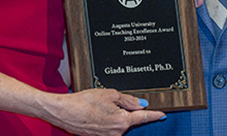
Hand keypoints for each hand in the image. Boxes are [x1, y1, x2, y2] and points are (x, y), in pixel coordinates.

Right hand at [44, 88, 163, 135]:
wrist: (64, 112)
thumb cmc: (84, 101)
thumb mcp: (110, 94)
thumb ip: (128, 100)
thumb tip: (141, 104)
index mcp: (122, 121)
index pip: (143, 117)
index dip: (154, 115)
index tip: (163, 114)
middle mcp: (117, 132)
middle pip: (130, 120)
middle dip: (127, 109)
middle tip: (112, 99)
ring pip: (119, 122)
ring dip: (115, 113)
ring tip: (99, 104)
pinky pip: (109, 126)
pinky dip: (107, 117)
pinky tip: (96, 110)